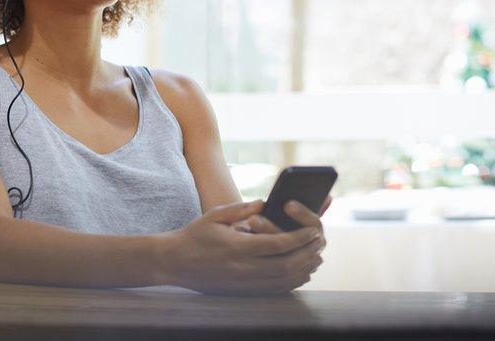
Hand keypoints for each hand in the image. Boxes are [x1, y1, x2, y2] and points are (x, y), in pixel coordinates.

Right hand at [162, 200, 325, 295]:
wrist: (174, 262)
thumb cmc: (195, 235)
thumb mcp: (216, 215)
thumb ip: (242, 209)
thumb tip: (266, 201)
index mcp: (237, 247)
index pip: (277, 244)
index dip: (299, 238)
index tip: (313, 230)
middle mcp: (243, 269)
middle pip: (285, 265)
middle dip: (307, 254)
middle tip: (320, 243)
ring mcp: (243, 283)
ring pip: (282, 281)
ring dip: (303, 269)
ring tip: (317, 258)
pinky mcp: (242, 292)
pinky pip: (273, 290)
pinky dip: (291, 283)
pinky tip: (301, 273)